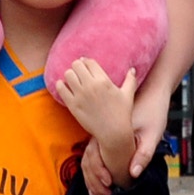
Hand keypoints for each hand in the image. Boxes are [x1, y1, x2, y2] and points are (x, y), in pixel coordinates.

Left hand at [57, 59, 136, 186]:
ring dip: (69, 75)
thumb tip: (132, 69)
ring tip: (73, 80)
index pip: (89, 62)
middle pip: (76, 65)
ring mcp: (80, 95)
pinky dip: (61, 85)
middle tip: (79, 72)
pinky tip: (64, 86)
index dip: (86, 61)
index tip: (85, 64)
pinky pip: (61, 88)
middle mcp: (90, 86)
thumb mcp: (128, 95)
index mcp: (103, 81)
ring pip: (68, 74)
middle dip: (77, 66)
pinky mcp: (72, 105)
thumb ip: (130, 80)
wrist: (113, 132)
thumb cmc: (122, 114)